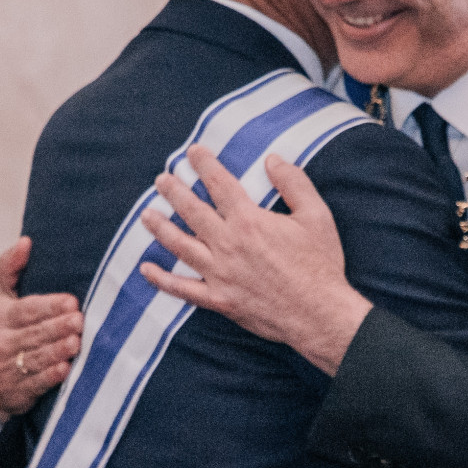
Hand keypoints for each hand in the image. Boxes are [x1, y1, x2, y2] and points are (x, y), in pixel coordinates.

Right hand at [0, 238, 81, 418]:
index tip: (71, 302)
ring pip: (35, 358)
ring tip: (76, 342)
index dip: (48, 306)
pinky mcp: (15, 392)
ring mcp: (6, 369)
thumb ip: (9, 269)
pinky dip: (50, 377)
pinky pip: (34, 384)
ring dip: (57, 351)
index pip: (25, 310)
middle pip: (33, 334)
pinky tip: (65, 369)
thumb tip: (26, 241)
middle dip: (57, 327)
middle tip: (79, 320)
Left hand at [138, 146, 372, 374]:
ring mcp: (220, 273)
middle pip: (192, 211)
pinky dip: (162, 280)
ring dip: (160, 227)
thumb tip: (273, 160)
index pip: (219, 184)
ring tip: (147, 213)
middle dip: (174, 191)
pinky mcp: (219, 299)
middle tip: (162, 179)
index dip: (204, 165)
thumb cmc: (321, 265)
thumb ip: (294, 183)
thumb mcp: (317, 216)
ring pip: (180, 245)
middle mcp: (227, 244)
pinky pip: (183, 288)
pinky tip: (146, 269)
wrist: (320, 314)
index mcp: (249, 221)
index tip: (192, 152)